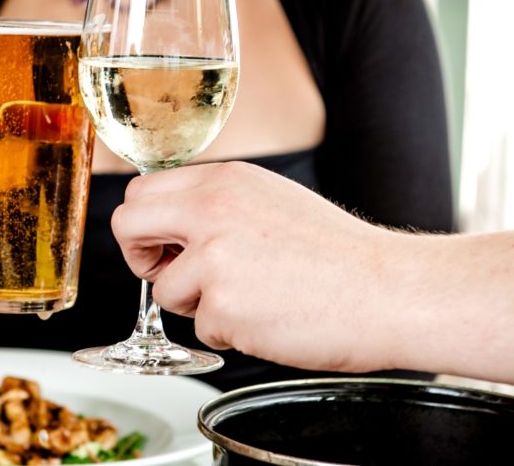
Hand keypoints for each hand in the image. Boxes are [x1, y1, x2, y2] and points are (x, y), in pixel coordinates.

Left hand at [110, 161, 410, 372]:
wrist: (385, 290)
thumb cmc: (339, 255)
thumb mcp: (271, 202)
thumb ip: (218, 206)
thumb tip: (175, 225)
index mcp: (223, 181)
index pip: (142, 192)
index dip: (147, 226)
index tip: (165, 247)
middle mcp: (211, 210)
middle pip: (127, 225)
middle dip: (141, 258)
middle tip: (170, 276)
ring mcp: (214, 258)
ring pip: (165, 290)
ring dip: (198, 305)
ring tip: (253, 300)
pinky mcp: (223, 305)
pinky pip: (202, 328)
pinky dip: (230, 332)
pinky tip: (269, 318)